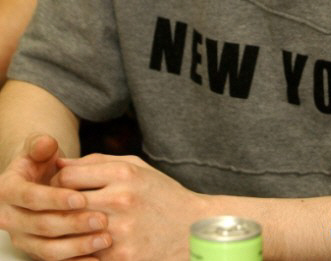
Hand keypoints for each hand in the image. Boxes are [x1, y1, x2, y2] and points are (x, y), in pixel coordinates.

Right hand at [0, 134, 110, 260]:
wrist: (37, 178)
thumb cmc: (40, 160)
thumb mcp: (38, 147)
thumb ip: (40, 144)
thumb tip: (46, 143)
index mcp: (7, 190)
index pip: (31, 198)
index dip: (56, 199)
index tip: (82, 198)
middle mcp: (9, 218)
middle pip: (41, 226)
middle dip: (73, 223)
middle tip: (102, 219)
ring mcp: (22, 237)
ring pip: (48, 248)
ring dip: (77, 246)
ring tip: (105, 238)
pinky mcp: (35, 251)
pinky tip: (98, 258)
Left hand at [54, 153, 208, 260]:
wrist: (191, 229)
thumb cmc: (161, 194)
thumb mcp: (136, 168)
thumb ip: (98, 162)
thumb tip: (60, 164)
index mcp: (123, 174)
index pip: (68, 176)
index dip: (57, 182)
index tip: (59, 187)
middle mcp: (120, 200)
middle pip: (65, 203)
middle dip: (55, 206)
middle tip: (55, 208)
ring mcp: (120, 232)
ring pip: (72, 231)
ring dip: (66, 229)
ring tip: (68, 226)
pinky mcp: (121, 258)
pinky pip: (85, 254)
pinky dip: (81, 249)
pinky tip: (86, 243)